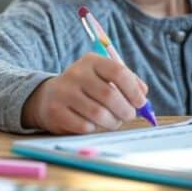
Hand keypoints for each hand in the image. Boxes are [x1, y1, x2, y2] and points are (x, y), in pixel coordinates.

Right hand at [20, 52, 148, 132]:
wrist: (48, 97)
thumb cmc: (86, 88)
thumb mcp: (103, 77)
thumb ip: (126, 82)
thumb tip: (143, 94)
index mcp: (91, 61)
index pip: (118, 71)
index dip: (133, 90)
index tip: (140, 102)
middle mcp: (75, 73)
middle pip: (109, 95)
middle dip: (125, 110)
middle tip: (128, 116)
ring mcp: (63, 92)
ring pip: (98, 114)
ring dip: (112, 122)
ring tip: (113, 122)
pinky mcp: (56, 111)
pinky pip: (85, 126)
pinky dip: (95, 129)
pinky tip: (93, 124)